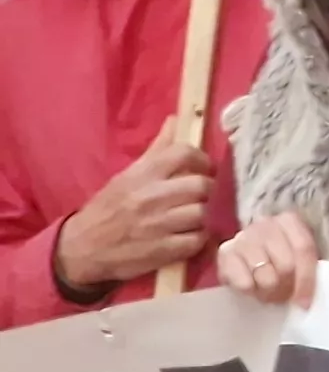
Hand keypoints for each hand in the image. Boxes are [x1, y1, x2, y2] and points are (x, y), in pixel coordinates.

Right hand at [56, 123, 214, 296]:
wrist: (80, 249)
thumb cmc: (107, 209)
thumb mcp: (126, 176)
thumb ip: (156, 150)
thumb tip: (176, 120)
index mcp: (141, 175)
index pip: (183, 153)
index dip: (202, 159)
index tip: (204, 168)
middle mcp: (151, 197)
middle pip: (202, 185)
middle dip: (206, 191)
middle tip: (199, 197)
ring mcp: (158, 225)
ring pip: (203, 213)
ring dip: (203, 216)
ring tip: (192, 218)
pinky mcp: (163, 251)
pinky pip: (198, 240)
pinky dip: (198, 239)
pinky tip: (187, 237)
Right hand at [212, 209, 320, 308]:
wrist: (241, 257)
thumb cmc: (275, 257)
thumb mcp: (295, 257)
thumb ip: (305, 267)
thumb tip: (307, 298)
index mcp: (288, 221)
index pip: (304, 249)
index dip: (307, 279)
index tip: (304, 302)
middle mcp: (265, 224)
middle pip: (286, 264)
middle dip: (287, 288)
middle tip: (283, 297)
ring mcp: (243, 237)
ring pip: (266, 276)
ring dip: (269, 292)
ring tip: (268, 294)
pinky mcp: (224, 253)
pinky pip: (245, 283)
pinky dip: (251, 291)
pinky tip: (251, 288)